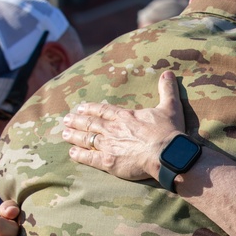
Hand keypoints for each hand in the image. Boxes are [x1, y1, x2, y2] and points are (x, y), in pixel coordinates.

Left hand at [62, 70, 184, 180]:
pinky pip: (89, 158)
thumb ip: (167, 90)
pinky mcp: (108, 162)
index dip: (91, 109)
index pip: (103, 110)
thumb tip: (168, 73)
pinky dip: (79, 155)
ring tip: (64, 133)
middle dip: (78, 121)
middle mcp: (113, 129)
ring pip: (87, 138)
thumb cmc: (169, 132)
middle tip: (67, 119)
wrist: (166, 154)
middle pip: (91, 123)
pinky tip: (72, 153)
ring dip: (74, 135)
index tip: (81, 108)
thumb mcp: (170, 107)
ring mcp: (109, 145)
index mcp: (125, 116)